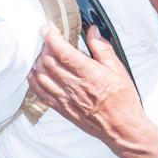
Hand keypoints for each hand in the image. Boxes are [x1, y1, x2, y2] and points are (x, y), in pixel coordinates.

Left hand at [28, 24, 157, 157]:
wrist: (122, 128)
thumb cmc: (123, 102)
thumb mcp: (119, 71)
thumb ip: (103, 49)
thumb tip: (93, 32)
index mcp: (90, 74)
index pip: (63, 52)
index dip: (51, 38)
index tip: (47, 28)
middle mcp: (75, 87)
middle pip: (49, 62)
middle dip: (44, 47)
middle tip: (46, 39)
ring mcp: (67, 99)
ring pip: (42, 76)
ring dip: (38, 62)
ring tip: (41, 53)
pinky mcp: (63, 109)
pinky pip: (41, 94)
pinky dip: (34, 81)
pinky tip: (34, 74)